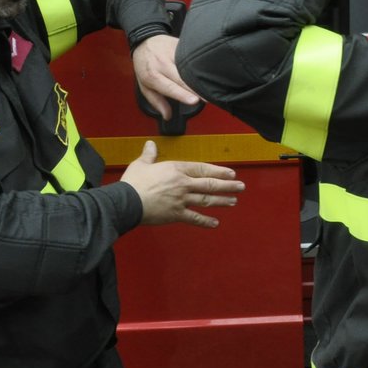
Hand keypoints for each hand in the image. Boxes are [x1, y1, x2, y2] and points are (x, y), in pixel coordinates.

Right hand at [123, 140, 242, 227]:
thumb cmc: (133, 183)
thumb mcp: (141, 164)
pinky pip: (195, 218)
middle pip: (210, 184)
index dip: (219, 171)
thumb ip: (149, 155)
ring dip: (222, 201)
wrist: (127, 202)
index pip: (203, 169)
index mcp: (176, 170)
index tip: (231, 173)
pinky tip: (215, 223)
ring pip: (207, 200)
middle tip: (240, 186)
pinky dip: (205, 221)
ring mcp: (181, 200)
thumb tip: (150, 144)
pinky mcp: (176, 214)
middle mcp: (183, 184)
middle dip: (228, 185)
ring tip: (233, 201)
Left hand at [132, 34, 201, 120]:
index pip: (169, 87)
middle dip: (195, 88)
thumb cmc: (144, 66)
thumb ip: (156, 101)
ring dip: (199, 76)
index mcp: (152, 75)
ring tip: (210, 85)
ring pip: (189, 65)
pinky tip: (207, 71)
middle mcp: (163, 63)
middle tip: (207, 97)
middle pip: (182, 77)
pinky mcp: (181, 46)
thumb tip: (167, 116)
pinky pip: (192, 56)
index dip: (182, 94)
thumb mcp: (144, 85)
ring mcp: (172, 53)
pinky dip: (199, 64)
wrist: (144, 40)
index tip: (195, 101)